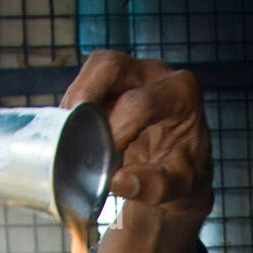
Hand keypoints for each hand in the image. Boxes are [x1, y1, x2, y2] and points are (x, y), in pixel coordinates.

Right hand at [60, 49, 212, 217]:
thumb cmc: (183, 173)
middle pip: (111, 66)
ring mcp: (133, 73)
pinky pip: (86, 85)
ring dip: (76, 101)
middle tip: (69, 127)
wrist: (178, 169)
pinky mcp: (113, 82)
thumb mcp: (180, 187)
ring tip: (69, 134)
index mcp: (182, 93)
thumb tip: (120, 182)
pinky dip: (74, 108)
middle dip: (85, 94)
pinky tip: (73, 133)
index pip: (141, 103)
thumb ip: (156, 186)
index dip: (118, 129)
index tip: (107, 160)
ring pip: (93, 70)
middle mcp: (157, 74)